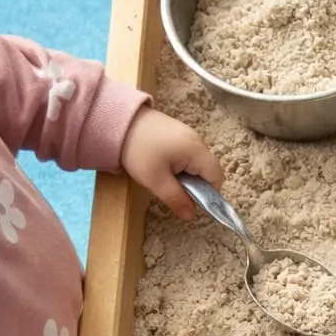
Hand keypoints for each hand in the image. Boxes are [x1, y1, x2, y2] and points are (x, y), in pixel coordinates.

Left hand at [120, 106, 223, 220]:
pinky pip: (188, 153)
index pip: (217, 177)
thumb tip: (191, 216)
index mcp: (196, 151)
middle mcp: (198, 140)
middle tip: (173, 188)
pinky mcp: (178, 132)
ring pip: (197, 162)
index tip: (189, 200)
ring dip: (186, 174)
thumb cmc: (138, 150)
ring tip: (164, 175)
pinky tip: (162, 164)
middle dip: (196, 184)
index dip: (208, 194)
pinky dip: (180, 164)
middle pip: (208, 170)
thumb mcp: (156, 180)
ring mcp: (188, 134)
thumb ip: (176, 199)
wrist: (118, 120)